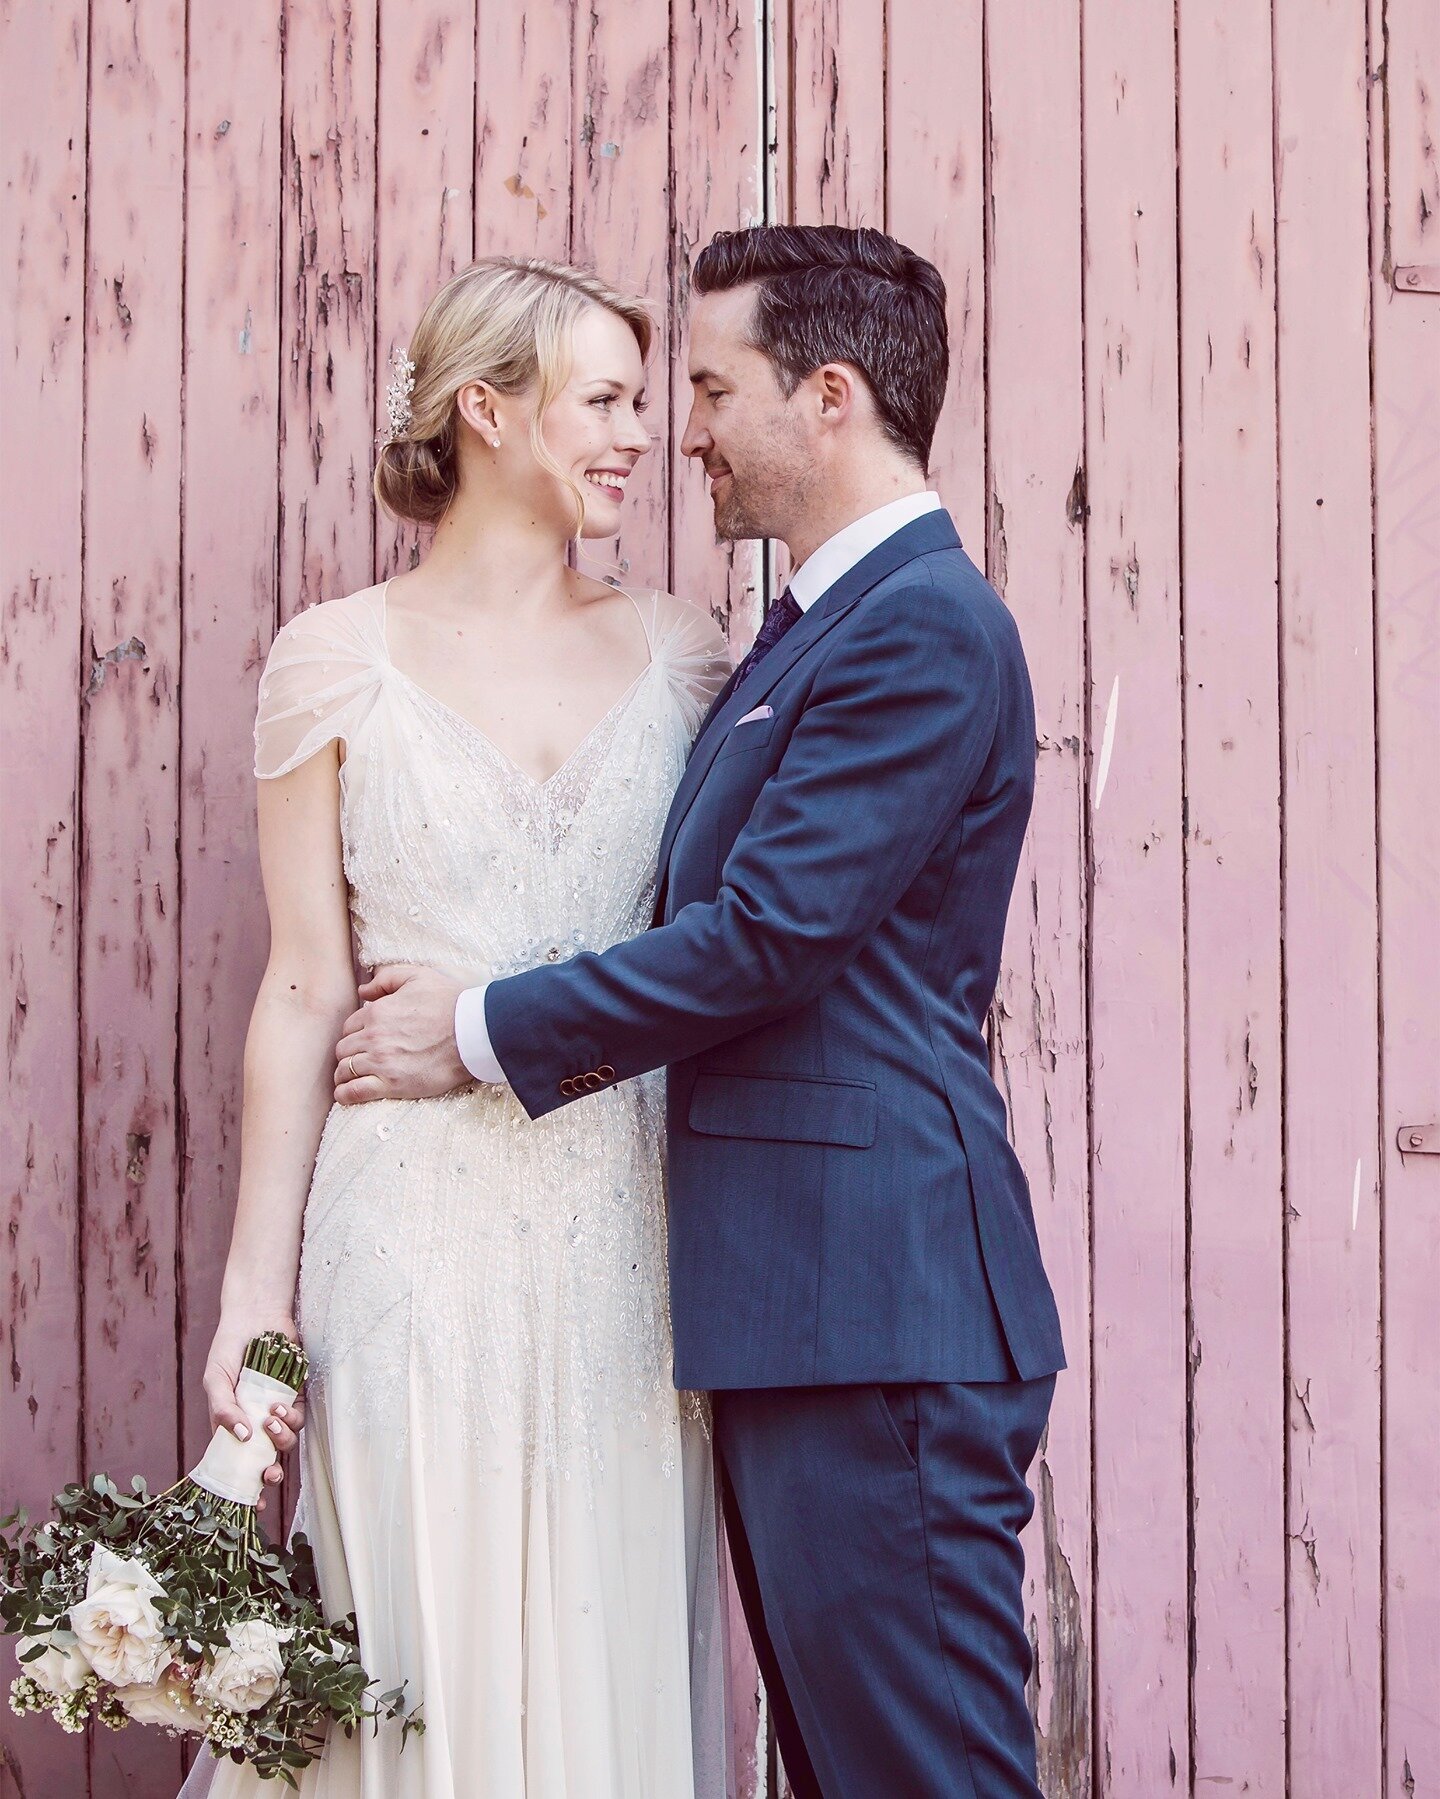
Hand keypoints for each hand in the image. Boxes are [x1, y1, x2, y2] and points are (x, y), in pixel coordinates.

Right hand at [202, 1312, 305, 1514]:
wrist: (255, 1318)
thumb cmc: (229, 1350)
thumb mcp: (215, 1380)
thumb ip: (223, 1409)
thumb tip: (241, 1437)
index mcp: (232, 1426)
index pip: (237, 1464)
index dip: (245, 1487)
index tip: (252, 1504)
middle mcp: (255, 1424)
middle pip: (266, 1460)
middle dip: (270, 1473)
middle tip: (269, 1473)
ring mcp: (276, 1411)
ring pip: (285, 1442)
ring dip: (280, 1439)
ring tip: (270, 1419)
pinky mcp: (296, 1397)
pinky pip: (299, 1418)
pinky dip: (290, 1418)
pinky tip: (278, 1406)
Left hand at [334, 964, 469, 1104]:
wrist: (474, 1032)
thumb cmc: (450, 1003)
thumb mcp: (419, 976)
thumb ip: (387, 978)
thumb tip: (363, 990)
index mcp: (376, 1012)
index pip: (349, 1027)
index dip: (355, 1034)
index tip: (365, 1040)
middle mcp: (373, 1037)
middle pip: (343, 1049)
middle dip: (349, 1053)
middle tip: (360, 1058)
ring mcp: (380, 1062)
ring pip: (344, 1070)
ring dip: (344, 1074)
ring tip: (351, 1078)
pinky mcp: (391, 1084)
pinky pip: (353, 1092)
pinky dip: (345, 1094)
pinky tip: (346, 1094)